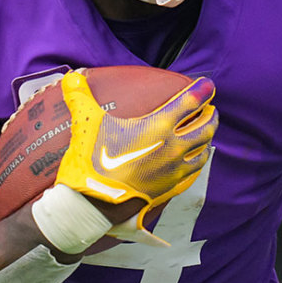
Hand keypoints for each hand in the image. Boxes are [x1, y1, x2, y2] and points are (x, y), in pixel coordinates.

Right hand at [56, 70, 215, 240]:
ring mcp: (174, 171)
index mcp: (158, 127)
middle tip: (210, 110)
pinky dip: (196, 164)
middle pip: (205, 128)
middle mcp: (173, 148)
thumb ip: (80, 96)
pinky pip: (192, 174)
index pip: (190, 103)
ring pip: (203, 152)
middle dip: (210, 116)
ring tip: (204, 134)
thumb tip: (71, 77)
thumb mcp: (85, 124)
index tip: (207, 85)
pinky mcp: (170, 189)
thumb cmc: (91, 161)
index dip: (202, 91)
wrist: (93, 205)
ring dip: (207, 140)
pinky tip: (192, 163)